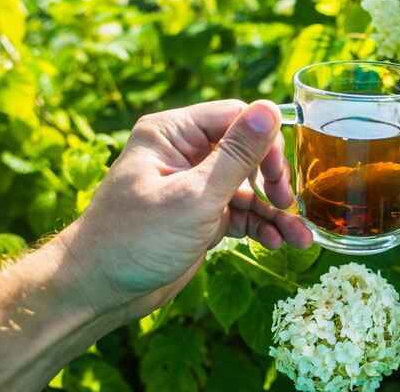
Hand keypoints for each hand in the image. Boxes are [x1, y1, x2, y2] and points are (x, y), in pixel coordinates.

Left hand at [62, 99, 311, 321]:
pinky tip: (279, 244)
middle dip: (272, 179)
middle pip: (247, 151)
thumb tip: (269, 109)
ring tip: (300, 239)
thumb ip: (236, 155)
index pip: (234, 117)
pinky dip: (260, 227)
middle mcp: (185, 154)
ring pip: (248, 188)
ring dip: (274, 212)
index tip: (279, 176)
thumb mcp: (193, 196)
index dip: (264, 141)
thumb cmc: (135, 239)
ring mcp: (195, 186)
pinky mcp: (202, 215)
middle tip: (288, 204)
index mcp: (173, 133)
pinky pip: (240, 213)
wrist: (99, 290)